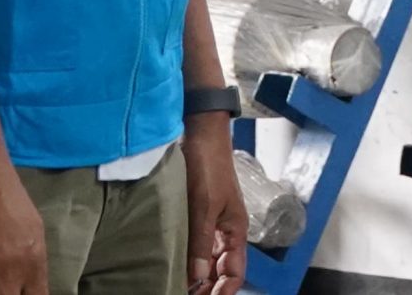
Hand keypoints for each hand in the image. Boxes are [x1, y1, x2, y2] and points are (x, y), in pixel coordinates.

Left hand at [182, 115, 247, 294]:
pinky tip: (175, 262)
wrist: (201, 133)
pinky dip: (188, 255)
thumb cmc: (209, 165)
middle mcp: (226, 230)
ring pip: (207, 257)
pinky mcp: (198, 212)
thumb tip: (197, 279)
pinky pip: (196, 243)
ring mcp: (212, 221)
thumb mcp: (204, 206)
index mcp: (236, 230)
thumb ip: (201, 243)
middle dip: (208, 286)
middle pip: (221, 268)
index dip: (224, 290)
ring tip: (178, 285)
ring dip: (197, 272)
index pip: (235, 271)